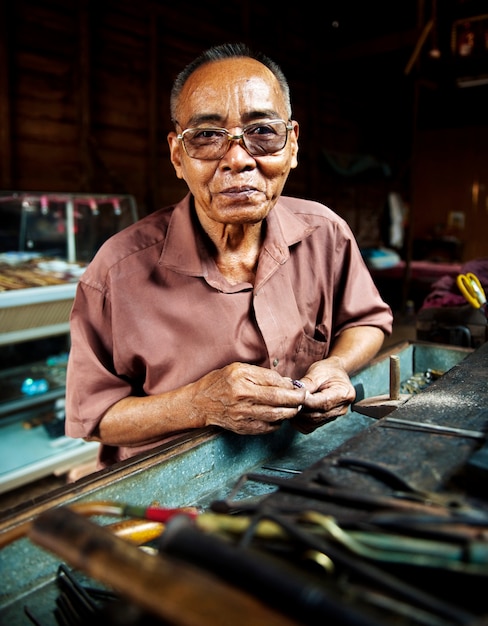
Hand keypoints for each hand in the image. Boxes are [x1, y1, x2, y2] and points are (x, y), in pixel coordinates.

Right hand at [192, 362, 306, 434]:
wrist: (199, 403)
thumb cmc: (219, 382)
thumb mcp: (239, 369)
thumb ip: (262, 375)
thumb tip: (286, 382)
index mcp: (242, 381)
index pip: (274, 384)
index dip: (290, 387)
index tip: (300, 387)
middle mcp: (242, 399)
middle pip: (277, 401)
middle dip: (295, 400)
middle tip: (304, 398)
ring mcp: (242, 416)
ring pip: (275, 417)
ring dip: (289, 412)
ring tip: (295, 407)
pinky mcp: (242, 428)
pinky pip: (266, 428)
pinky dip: (277, 423)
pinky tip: (280, 416)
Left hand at [290, 357, 355, 433]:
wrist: (334, 373)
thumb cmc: (328, 370)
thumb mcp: (317, 371)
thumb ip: (306, 384)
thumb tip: (294, 394)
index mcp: (343, 393)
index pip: (323, 403)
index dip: (306, 401)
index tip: (294, 396)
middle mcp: (341, 408)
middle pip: (316, 415)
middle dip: (300, 409)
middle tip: (288, 400)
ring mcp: (334, 416)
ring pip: (311, 423)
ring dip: (298, 416)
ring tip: (292, 404)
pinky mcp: (326, 421)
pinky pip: (309, 427)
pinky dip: (299, 422)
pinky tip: (296, 411)